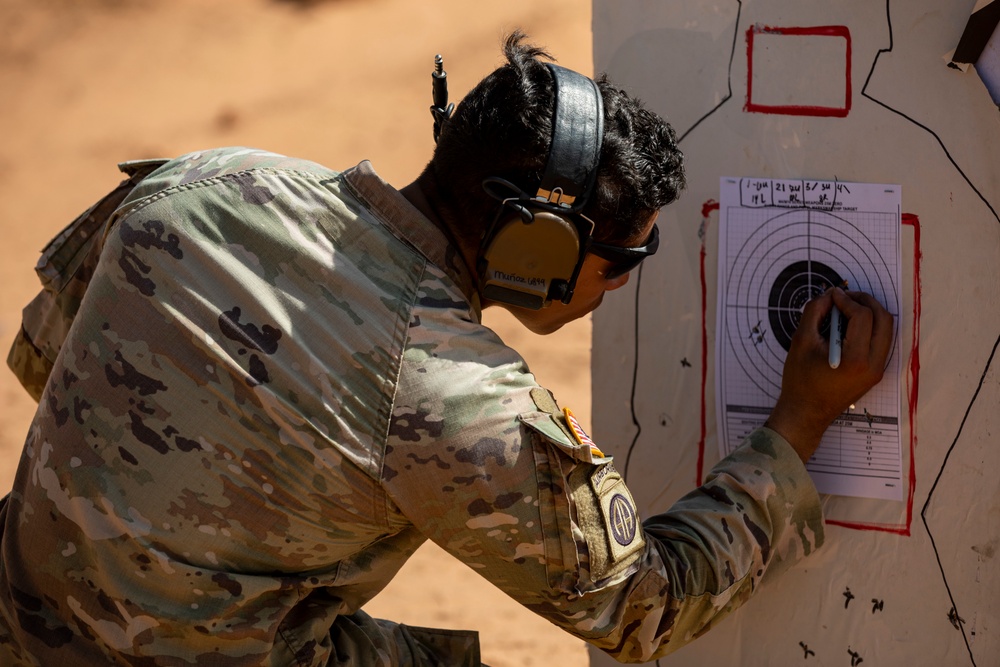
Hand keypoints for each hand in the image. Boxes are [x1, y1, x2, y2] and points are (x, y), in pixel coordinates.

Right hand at [765, 287, 893, 463]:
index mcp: (855, 359)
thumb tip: (829, 295)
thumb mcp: (801, 341)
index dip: (848, 300)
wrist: (806, 413)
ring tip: (847, 309)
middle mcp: (873, 364)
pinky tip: (849, 326)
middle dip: (865, 302)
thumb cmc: (799, 380)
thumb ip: (814, 312)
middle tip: (845, 297)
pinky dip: (870, 327)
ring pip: (886, 330)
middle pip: (884, 319)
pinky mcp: (875, 372)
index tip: (832, 295)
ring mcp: (877, 370)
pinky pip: (881, 341)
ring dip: (870, 313)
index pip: (863, 316)